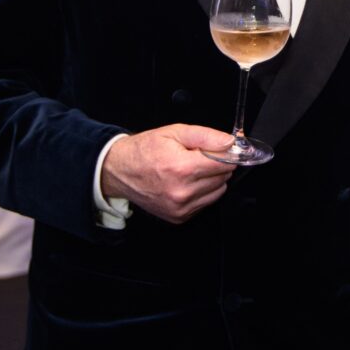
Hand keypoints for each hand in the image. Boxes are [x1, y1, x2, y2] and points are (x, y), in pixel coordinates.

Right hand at [101, 124, 235, 223]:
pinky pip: (205, 203)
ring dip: (212, 180)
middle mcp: (182, 192)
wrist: (120, 170)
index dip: (227, 154)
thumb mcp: (175, 132)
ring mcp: (180, 208)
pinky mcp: (178, 217)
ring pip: (217, 192)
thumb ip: (206, 136)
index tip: (223, 149)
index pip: (224, 164)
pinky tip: (187, 182)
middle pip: (223, 178)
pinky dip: (202, 192)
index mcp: (182, 168)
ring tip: (192, 169)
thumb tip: (230, 142)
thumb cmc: (146, 149)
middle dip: (218, 165)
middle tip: (200, 157)